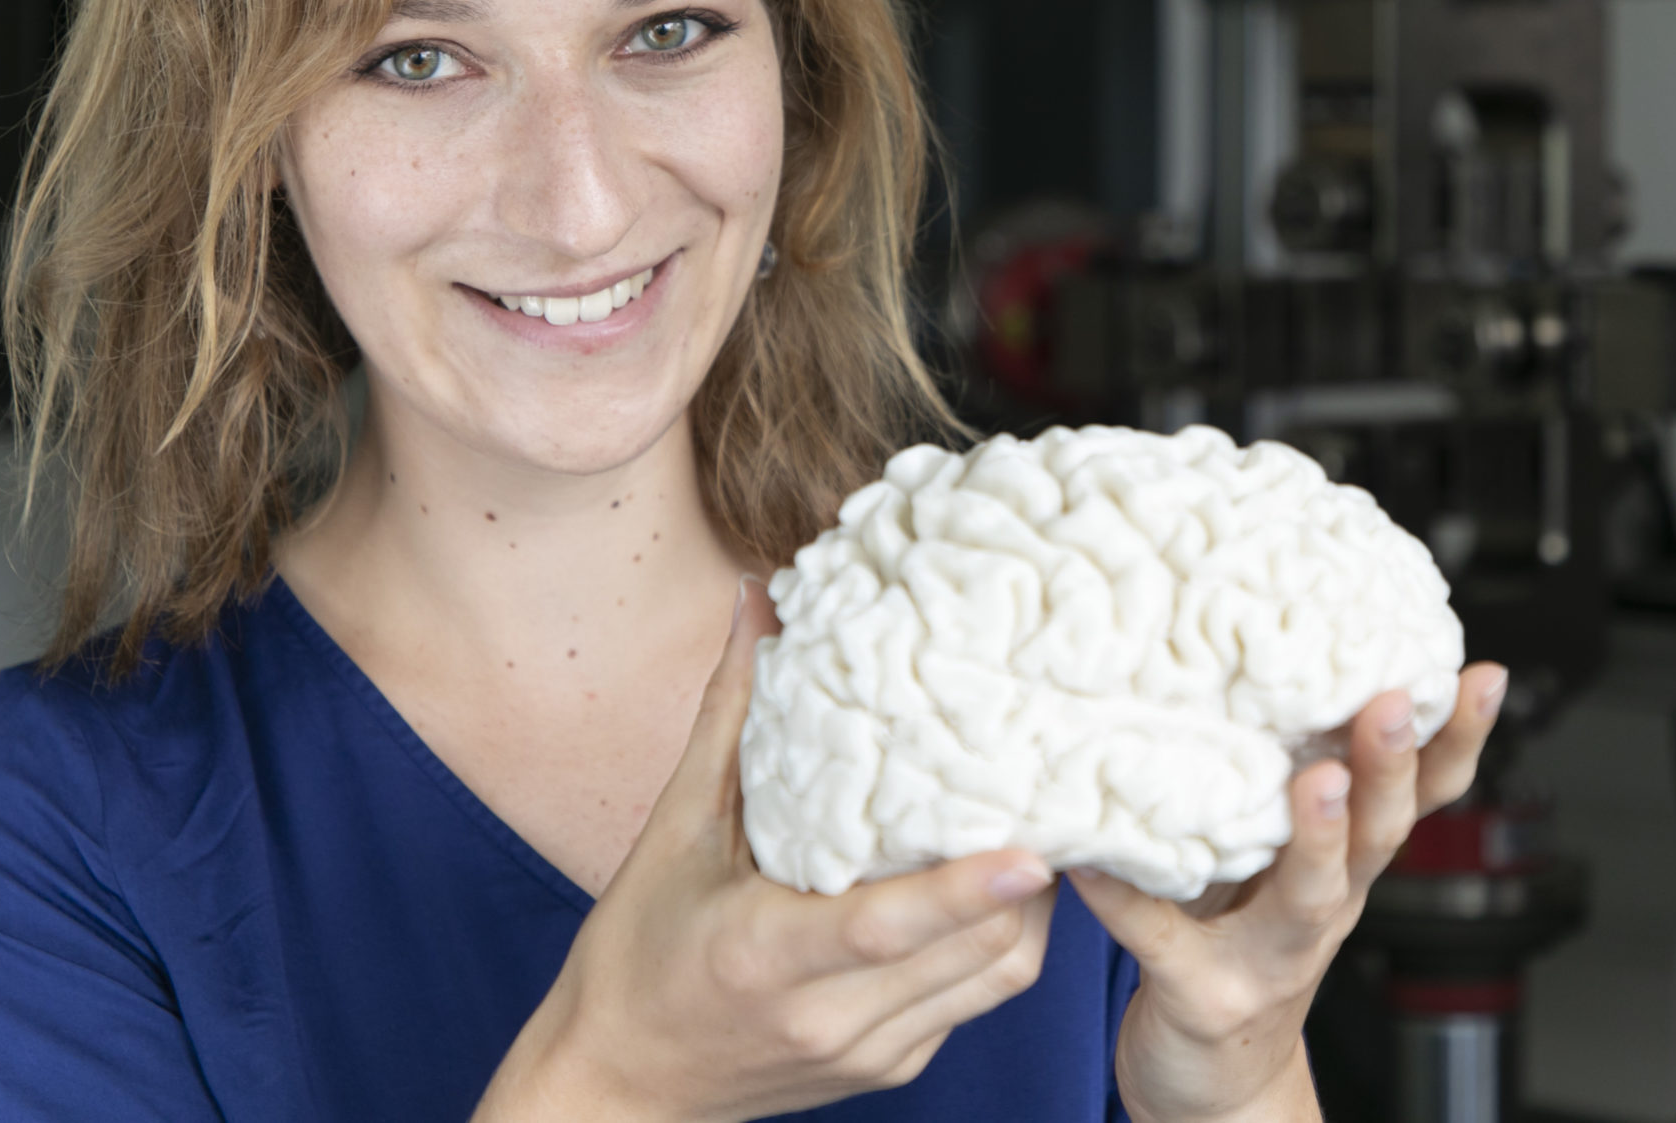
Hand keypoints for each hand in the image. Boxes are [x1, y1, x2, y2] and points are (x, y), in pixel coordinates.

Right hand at [472, 580, 1058, 1122]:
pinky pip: (972, 999)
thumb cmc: (635, 953)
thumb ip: (731, 717)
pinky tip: (994, 883)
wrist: (617, 1088)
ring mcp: (867, 1051)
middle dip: (1031, 877)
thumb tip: (760, 602)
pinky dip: (995, 938)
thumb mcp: (674, 830)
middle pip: (972, 951)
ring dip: (1028, 907)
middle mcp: (827, 1015)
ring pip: (992, 978)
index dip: (963, 889)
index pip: (882, 926)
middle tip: (1058, 789)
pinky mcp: (889, 1068)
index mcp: (764, 955)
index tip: (1033, 852)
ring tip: (1043, 824)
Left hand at [1068, 664, 1509, 1122]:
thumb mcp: (1279, 864)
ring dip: (1318, 839)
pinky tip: (1094, 857)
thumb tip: (1259, 654)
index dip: (1455, 740)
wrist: (1215, 1084)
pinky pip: (1160, 939)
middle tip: (1391, 703)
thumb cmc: (1238, 946)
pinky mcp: (1200, 994)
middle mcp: (1323, 911)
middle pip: (1378, 838)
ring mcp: (1268, 959)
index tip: (1482, 676)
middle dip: (1390, 770)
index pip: (1419, 797)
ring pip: (1309, 898)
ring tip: (1317, 781)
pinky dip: (1126, 898)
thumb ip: (1277, 782)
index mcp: (1347, 869)